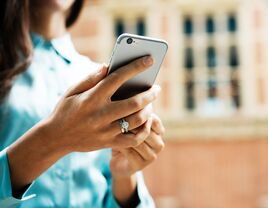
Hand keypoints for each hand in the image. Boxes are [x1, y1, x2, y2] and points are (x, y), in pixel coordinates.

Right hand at [46, 56, 160, 152]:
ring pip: (136, 121)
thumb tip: (108, 65)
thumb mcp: (72, 90)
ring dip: (148, 111)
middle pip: (133, 103)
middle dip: (150, 94)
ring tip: (150, 104)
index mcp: (92, 98)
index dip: (135, 67)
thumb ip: (90, 78)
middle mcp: (100, 114)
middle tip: (156, 88)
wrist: (55, 138)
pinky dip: (144, 131)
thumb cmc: (65, 110)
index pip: (118, 78)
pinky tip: (145, 123)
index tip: (149, 60)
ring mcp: (105, 131)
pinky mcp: (108, 143)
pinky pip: (133, 140)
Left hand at [110, 112, 164, 177]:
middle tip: (118, 119)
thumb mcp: (130, 125)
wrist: (119, 162)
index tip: (127, 110)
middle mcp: (159, 144)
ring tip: (114, 129)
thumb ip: (134, 115)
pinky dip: (121, 145)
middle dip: (132, 125)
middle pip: (147, 131)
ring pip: (139, 142)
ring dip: (126, 135)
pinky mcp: (141, 165)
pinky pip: (130, 152)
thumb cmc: (124, 138)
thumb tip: (130, 100)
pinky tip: (112, 141)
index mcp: (159, 132)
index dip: (142, 116)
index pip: (155, 121)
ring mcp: (152, 156)